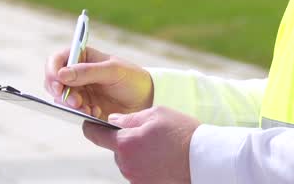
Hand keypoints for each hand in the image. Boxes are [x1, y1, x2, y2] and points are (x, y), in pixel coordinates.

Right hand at [44, 45, 153, 118]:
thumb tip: (62, 74)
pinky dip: (82, 114)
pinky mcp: (84, 109)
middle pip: (55, 82)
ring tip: (89, 109)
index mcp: (82, 58)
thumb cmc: (131, 78)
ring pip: (62, 100)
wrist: (146, 100)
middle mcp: (77, 75)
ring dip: (72, 105)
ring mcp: (80, 92)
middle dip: (62, 93)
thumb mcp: (113, 70)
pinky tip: (96, 113)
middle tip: (75, 101)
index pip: (57, 60)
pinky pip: (74, 113)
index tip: (58, 82)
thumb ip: (88, 71)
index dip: (52, 70)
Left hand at [84, 107, 198, 183]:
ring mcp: (136, 178)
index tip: (89, 125)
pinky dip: (146, 164)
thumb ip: (129, 118)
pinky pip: (139, 172)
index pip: (96, 136)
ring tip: (159, 146)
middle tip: (147, 133)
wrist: (204, 159)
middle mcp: (127, 164)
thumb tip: (113, 121)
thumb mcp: (156, 114)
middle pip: (116, 149)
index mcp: (125, 143)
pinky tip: (162, 158)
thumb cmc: (183, 134)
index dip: (91, 128)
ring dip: (137, 153)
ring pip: (128, 161)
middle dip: (126, 140)